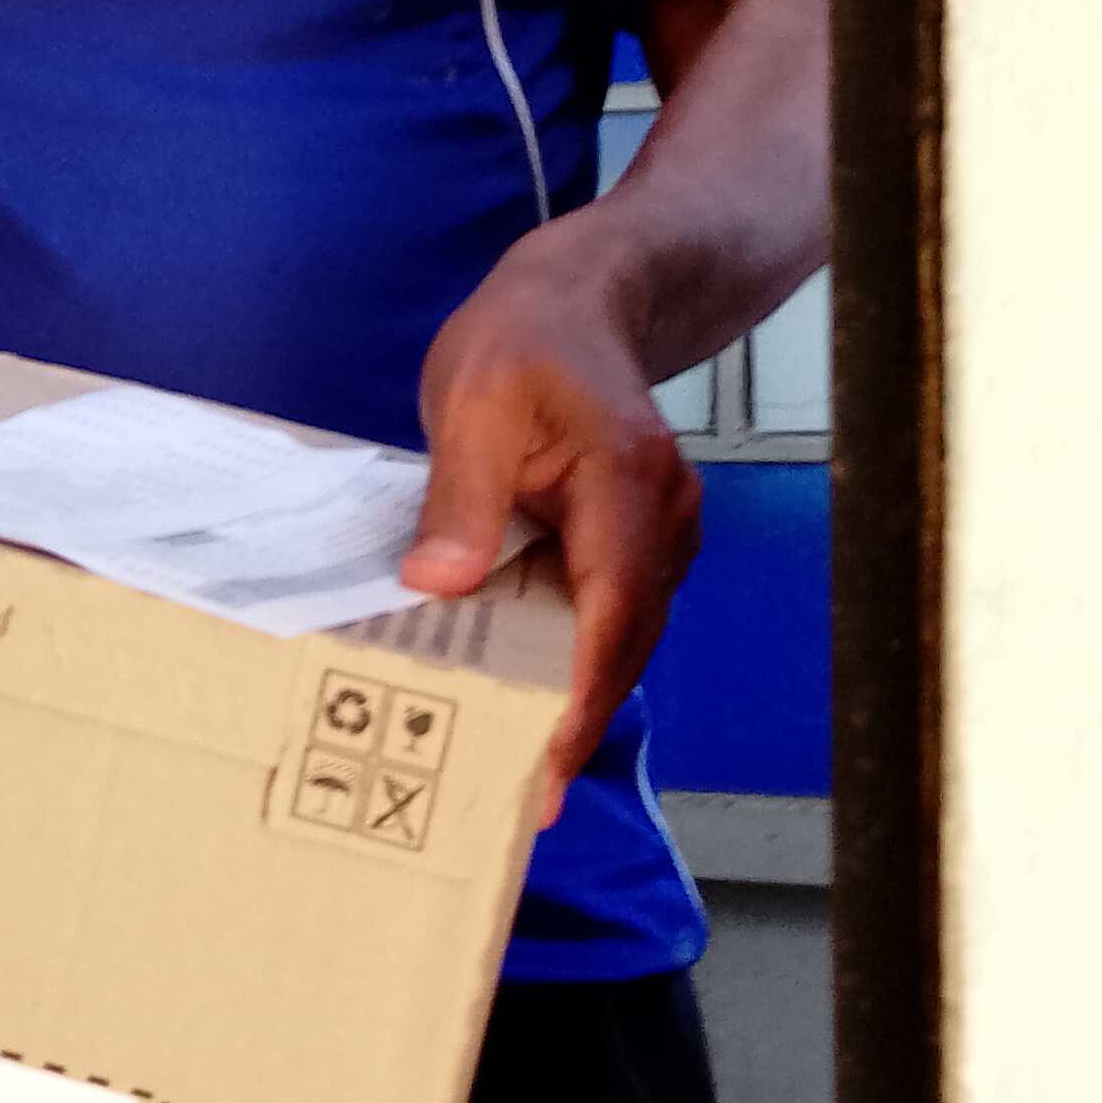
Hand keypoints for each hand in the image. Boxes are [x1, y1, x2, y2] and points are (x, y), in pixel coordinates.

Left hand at [399, 226, 701, 824]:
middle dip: (572, 724)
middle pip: (622, 644)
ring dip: (571, 698)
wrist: (577, 297)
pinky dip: (569, 657)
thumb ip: (460, 496)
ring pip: (618, 635)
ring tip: (514, 772)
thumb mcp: (473, 401)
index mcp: (627, 485)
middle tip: (518, 805)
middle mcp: (661, 517)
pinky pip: (606, 612)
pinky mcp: (633, 538)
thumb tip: (440, 583)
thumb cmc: (523, 337)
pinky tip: (519, 695)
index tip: (542, 770)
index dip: (575, 700)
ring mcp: (656, 529)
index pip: (609, 617)